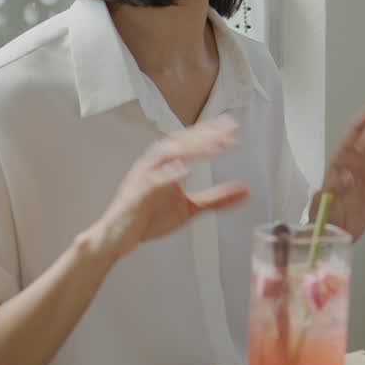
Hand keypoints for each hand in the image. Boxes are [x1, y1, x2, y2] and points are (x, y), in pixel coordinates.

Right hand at [95, 115, 249, 259]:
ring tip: (214, 147)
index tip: (232, 126)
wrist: (118, 237)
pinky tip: (185, 171)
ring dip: (191, 148)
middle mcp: (154, 164)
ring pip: (168, 155)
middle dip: (206, 135)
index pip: (190, 141)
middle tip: (230, 131)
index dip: (211, 132)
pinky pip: (152, 182)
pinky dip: (168, 175)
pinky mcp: (137, 195)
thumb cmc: (149, 217)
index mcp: (166, 162)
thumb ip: (217, 198)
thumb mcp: (191, 208)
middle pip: (181, 142)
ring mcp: (144, 177)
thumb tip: (245, 191)